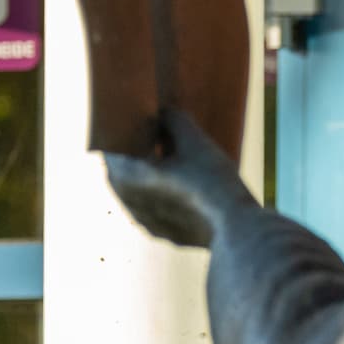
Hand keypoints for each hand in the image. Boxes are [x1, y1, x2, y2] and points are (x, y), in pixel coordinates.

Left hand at [101, 109, 251, 251]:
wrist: (235, 228)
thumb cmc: (212, 181)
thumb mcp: (195, 142)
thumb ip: (174, 120)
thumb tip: (164, 110)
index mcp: (126, 175)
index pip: (109, 146)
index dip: (119, 130)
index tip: (132, 118)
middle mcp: (127, 200)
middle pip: (120, 169)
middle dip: (132, 151)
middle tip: (150, 133)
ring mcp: (142, 220)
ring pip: (135, 189)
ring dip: (144, 174)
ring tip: (165, 157)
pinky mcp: (160, 232)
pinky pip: (151, 207)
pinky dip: (158, 194)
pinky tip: (176, 185)